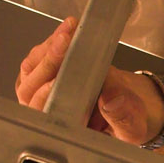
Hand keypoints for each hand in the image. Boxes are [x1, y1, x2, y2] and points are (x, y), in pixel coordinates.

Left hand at [15, 18, 162, 144]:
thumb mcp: (132, 125)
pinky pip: (39, 57)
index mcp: (64, 132)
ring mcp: (43, 93)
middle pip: (31, 90)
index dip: (45, 97)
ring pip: (32, 70)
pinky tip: (68, 30)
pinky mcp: (46, 74)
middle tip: (64, 43)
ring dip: (49, 49)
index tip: (56, 81)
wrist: (126, 105)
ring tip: (69, 31)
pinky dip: (52, 42)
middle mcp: (48, 113)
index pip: (44, 116)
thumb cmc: (125, 120)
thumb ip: (123, 117)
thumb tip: (110, 100)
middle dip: (48, 64)